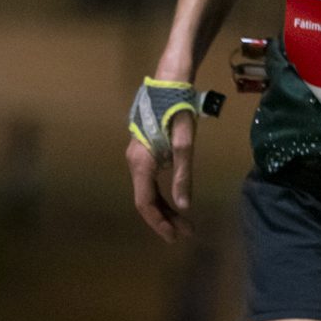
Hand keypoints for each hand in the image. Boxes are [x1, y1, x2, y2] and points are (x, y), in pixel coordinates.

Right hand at [126, 109, 195, 242]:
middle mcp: (134, 163)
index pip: (145, 203)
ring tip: (184, 223)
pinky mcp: (144, 153)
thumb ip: (183, 176)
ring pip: (148, 192)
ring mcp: (137, 158)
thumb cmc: (177, 111)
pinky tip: (175, 202)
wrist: (169, 83)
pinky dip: (162, 196)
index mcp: (141, 163)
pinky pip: (149, 182)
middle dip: (165, 219)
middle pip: (146, 201)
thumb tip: (185, 206)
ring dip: (165, 209)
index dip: (159, 223)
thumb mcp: (185, 144)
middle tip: (186, 232)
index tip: (174, 236)